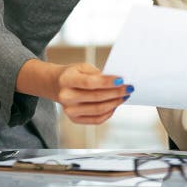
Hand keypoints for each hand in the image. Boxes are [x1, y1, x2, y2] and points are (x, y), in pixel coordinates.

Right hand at [16, 59, 132, 124]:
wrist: (57, 85)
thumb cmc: (74, 74)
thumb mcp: (82, 66)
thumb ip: (98, 73)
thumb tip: (117, 82)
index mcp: (66, 80)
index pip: (90, 83)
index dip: (108, 82)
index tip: (122, 80)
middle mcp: (66, 97)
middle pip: (96, 97)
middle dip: (116, 93)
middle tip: (129, 88)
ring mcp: (69, 110)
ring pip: (98, 110)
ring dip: (115, 103)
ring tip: (124, 96)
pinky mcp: (74, 119)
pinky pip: (96, 119)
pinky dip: (109, 113)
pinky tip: (115, 105)